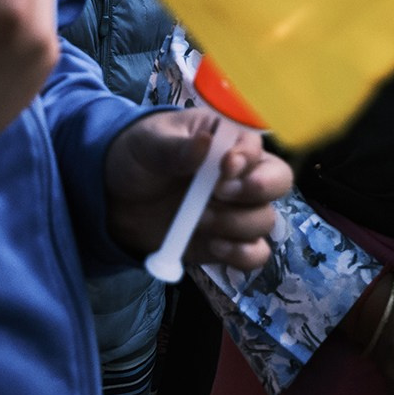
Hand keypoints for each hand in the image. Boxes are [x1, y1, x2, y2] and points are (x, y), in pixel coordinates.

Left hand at [103, 109, 290, 271]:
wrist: (114, 199)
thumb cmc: (138, 156)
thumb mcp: (149, 144)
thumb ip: (176, 148)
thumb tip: (204, 144)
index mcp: (227, 139)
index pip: (256, 144)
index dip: (247, 157)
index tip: (225, 167)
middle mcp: (241, 174)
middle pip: (279, 181)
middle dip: (257, 190)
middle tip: (220, 193)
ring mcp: (236, 210)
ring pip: (265, 220)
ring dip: (236, 224)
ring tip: (201, 219)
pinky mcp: (227, 242)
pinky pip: (255, 254)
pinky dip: (243, 255)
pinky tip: (216, 246)